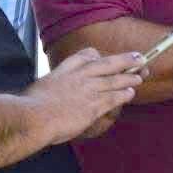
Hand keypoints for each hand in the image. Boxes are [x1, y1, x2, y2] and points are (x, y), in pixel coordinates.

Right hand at [26, 49, 144, 144]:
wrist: (34, 117)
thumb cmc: (32, 104)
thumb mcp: (42, 84)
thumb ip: (53, 83)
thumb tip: (52, 88)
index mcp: (66, 69)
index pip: (85, 55)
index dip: (97, 55)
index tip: (103, 56)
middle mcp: (80, 76)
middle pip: (108, 64)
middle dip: (125, 60)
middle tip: (138, 58)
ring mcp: (88, 90)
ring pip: (115, 80)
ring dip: (129, 78)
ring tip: (140, 76)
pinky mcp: (93, 106)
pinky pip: (113, 98)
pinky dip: (123, 94)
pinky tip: (130, 93)